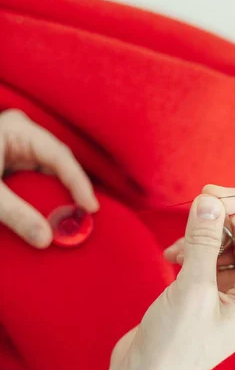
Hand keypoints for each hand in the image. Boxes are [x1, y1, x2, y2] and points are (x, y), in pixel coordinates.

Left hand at [0, 109, 98, 247]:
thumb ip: (15, 214)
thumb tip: (46, 239)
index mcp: (18, 130)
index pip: (59, 156)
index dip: (78, 182)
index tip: (90, 207)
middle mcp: (20, 136)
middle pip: (57, 164)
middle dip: (70, 190)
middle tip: (84, 217)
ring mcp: (15, 150)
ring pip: (47, 174)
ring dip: (57, 197)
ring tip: (69, 219)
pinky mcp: (9, 165)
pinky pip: (34, 182)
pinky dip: (41, 199)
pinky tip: (48, 215)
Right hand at [114, 185, 234, 369]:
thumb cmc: (171, 346)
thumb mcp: (190, 289)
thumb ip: (202, 241)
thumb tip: (210, 200)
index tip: (209, 191)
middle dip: (221, 219)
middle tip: (195, 203)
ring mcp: (229, 294)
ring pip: (224, 244)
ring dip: (201, 236)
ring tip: (177, 249)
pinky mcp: (206, 293)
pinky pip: (207, 257)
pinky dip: (190, 249)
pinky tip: (172, 258)